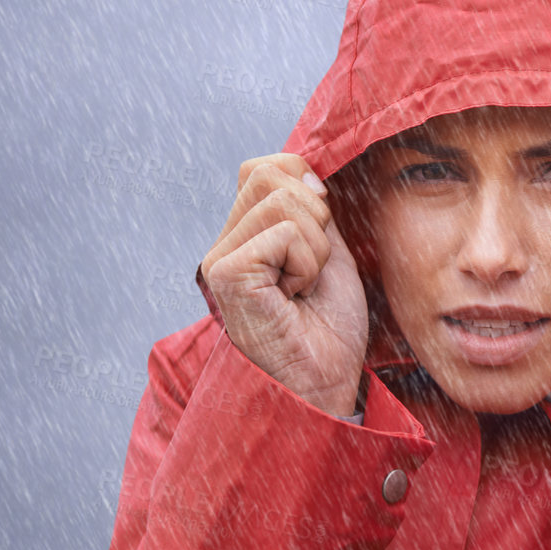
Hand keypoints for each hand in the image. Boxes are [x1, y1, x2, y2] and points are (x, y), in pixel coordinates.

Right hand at [200, 154, 367, 416]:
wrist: (325, 382)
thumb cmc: (328, 329)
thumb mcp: (330, 254)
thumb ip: (314, 210)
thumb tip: (306, 171)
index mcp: (246, 236)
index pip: (266, 167)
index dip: (306, 189)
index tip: (318, 244)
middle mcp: (225, 244)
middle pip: (270, 174)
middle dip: (316, 218)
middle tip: (311, 271)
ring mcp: (221, 258)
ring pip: (282, 200)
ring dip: (314, 247)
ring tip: (303, 287)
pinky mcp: (227, 273)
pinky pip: (286, 232)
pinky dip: (307, 263)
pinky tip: (295, 297)